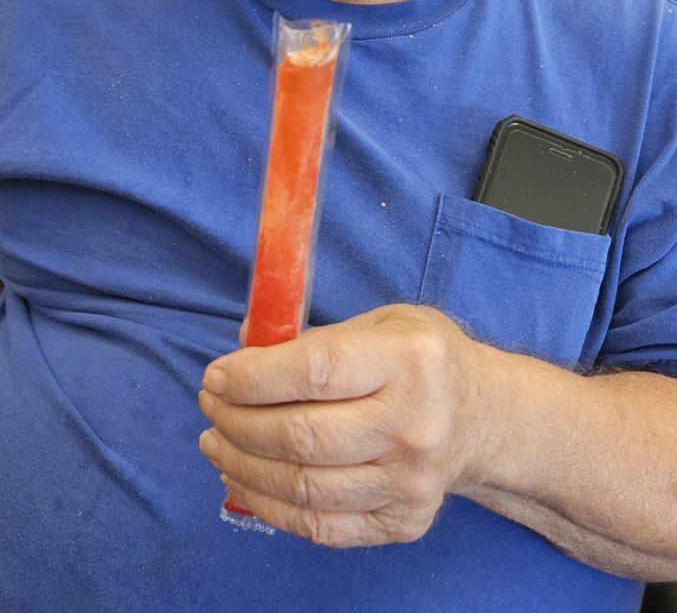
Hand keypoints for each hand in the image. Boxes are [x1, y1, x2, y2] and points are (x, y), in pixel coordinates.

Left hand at [198, 304, 483, 546]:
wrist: (481, 417)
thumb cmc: (419, 359)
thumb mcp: (380, 322)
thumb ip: (314, 337)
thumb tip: (240, 351)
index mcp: (411, 359)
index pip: (314, 371)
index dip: (253, 377)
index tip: (216, 376)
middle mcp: (416, 424)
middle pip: (301, 435)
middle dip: (237, 421)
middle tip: (210, 406)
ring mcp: (412, 482)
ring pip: (303, 485)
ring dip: (242, 464)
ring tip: (216, 441)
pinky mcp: (405, 522)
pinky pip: (319, 524)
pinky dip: (269, 504)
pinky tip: (245, 477)